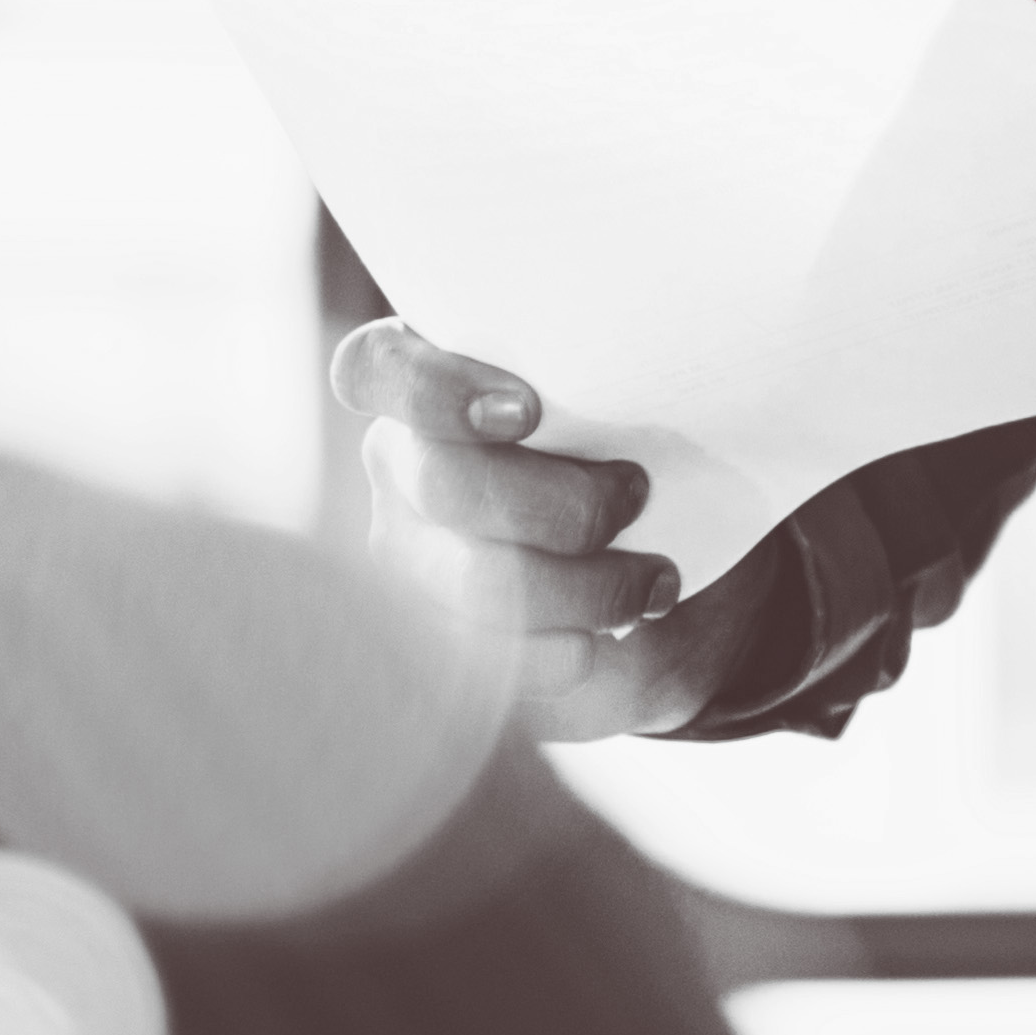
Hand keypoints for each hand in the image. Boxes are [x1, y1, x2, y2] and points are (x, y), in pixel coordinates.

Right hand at [330, 319, 798, 740]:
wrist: (663, 587)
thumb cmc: (650, 469)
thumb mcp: (643, 410)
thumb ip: (616, 388)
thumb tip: (640, 407)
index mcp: (425, 386)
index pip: (372, 370)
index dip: (433, 392)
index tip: (527, 412)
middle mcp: (398, 471)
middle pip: (443, 484)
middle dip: (564, 503)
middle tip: (636, 493)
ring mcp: (406, 565)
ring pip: (474, 583)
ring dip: (586, 587)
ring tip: (652, 582)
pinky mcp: (435, 650)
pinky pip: (493, 663)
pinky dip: (565, 653)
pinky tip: (605, 639)